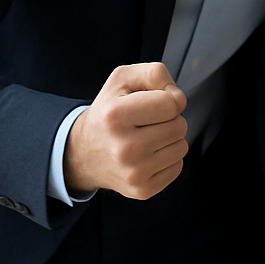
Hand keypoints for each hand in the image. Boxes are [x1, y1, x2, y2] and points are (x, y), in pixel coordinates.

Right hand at [62, 62, 187, 199]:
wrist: (83, 153)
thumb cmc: (109, 110)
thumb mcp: (123, 79)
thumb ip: (155, 73)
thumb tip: (178, 99)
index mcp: (115, 116)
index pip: (172, 103)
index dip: (167, 99)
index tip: (150, 103)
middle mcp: (124, 148)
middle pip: (180, 126)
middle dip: (168, 120)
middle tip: (145, 123)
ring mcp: (134, 173)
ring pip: (181, 146)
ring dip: (169, 139)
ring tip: (144, 138)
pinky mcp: (142, 190)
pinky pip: (177, 166)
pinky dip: (166, 158)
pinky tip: (145, 156)